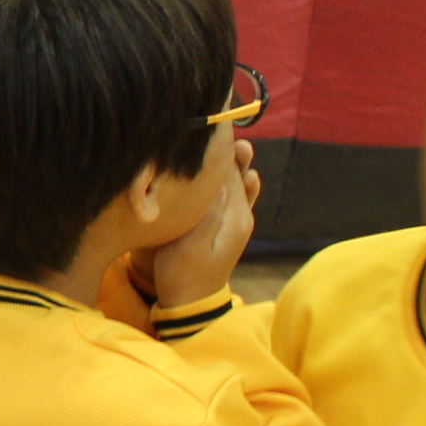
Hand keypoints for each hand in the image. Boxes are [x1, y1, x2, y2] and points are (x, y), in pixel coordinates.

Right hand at [142, 135, 259, 308]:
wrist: (190, 303)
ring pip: (235, 181)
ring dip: (227, 161)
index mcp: (236, 216)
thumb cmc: (183, 274)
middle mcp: (242, 215)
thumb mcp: (191, 242)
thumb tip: (219, 176)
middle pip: (237, 173)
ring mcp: (235, 220)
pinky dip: (225, 176)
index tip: (212, 124)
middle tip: (217, 122)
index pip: (233, 172)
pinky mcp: (224, 225)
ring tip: (223, 135)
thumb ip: (208, 209)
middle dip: (226, 149)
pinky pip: (230, 193)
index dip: (222, 148)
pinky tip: (223, 164)